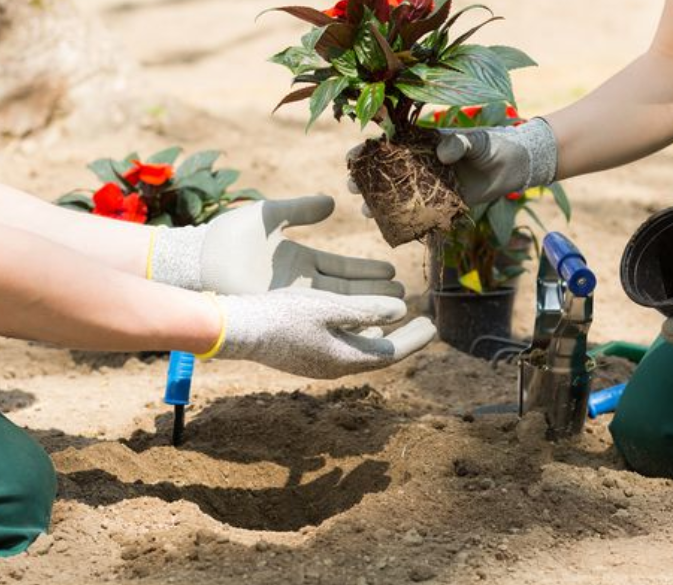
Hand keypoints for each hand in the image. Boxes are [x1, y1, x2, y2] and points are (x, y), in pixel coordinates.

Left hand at [150, 196, 403, 296]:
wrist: (199, 261)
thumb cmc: (228, 237)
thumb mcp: (271, 215)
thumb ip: (302, 208)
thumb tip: (333, 202)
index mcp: (299, 261)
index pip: (342, 267)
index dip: (367, 270)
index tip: (392, 270)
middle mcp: (300, 284)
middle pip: (347, 289)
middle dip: (376, 292)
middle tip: (405, 293)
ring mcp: (293, 301)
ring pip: (339, 306)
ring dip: (367, 307)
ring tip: (396, 308)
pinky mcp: (284, 313)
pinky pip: (321, 318)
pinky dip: (344, 320)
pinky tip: (369, 323)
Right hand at [210, 288, 435, 377]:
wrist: (239, 329)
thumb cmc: (283, 316)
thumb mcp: (329, 307)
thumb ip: (367, 309)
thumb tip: (402, 310)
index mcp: (344, 359)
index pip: (390, 353)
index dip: (414, 339)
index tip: (434, 324)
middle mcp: (334, 366)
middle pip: (378, 353)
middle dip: (403, 337)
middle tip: (425, 323)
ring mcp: (318, 361)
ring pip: (360, 349)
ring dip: (381, 333)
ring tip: (397, 320)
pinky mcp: (304, 352)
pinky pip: (342, 345)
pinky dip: (359, 331)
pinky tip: (359, 318)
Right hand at [347, 118, 558, 209]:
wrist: (513, 167)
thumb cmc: (492, 145)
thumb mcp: (476, 140)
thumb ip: (459, 143)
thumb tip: (443, 153)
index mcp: (421, 145)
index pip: (387, 147)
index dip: (367, 152)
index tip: (353, 159)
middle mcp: (419, 167)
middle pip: (384, 175)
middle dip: (365, 182)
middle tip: (354, 189)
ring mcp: (429, 188)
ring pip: (397, 198)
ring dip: (380, 206)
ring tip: (368, 212)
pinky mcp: (441, 207)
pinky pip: (420, 217)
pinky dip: (408, 223)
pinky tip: (395, 229)